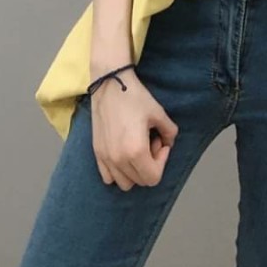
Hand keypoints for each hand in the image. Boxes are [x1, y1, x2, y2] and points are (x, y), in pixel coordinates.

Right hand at [90, 71, 178, 190]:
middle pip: (141, 181)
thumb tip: (168, 143)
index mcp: (136, 152)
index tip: (160, 142)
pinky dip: (118, 172)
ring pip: (125, 183)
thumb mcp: (159, 113)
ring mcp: (105, 158)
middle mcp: (119, 160)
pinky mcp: (97, 152)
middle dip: (150, 164)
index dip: (162, 162)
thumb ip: (170, 132)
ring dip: (135, 171)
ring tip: (137, 148)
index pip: (153, 178)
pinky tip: (123, 152)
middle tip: (150, 141)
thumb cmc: (134, 97)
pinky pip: (108, 177)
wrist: (109, 83)